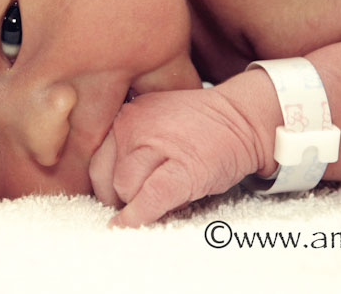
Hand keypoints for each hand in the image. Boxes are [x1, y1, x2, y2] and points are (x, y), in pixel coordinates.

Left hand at [88, 87, 261, 227]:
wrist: (242, 118)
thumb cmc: (199, 127)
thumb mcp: (153, 122)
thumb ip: (127, 146)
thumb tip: (109, 190)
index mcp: (126, 116)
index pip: (98, 163)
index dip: (108, 186)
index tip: (122, 197)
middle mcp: (133, 125)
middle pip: (106, 178)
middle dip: (121, 197)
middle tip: (144, 199)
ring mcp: (155, 145)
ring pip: (125, 191)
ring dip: (138, 204)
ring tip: (166, 195)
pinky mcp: (181, 169)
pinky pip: (148, 200)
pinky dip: (138, 217)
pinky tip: (134, 225)